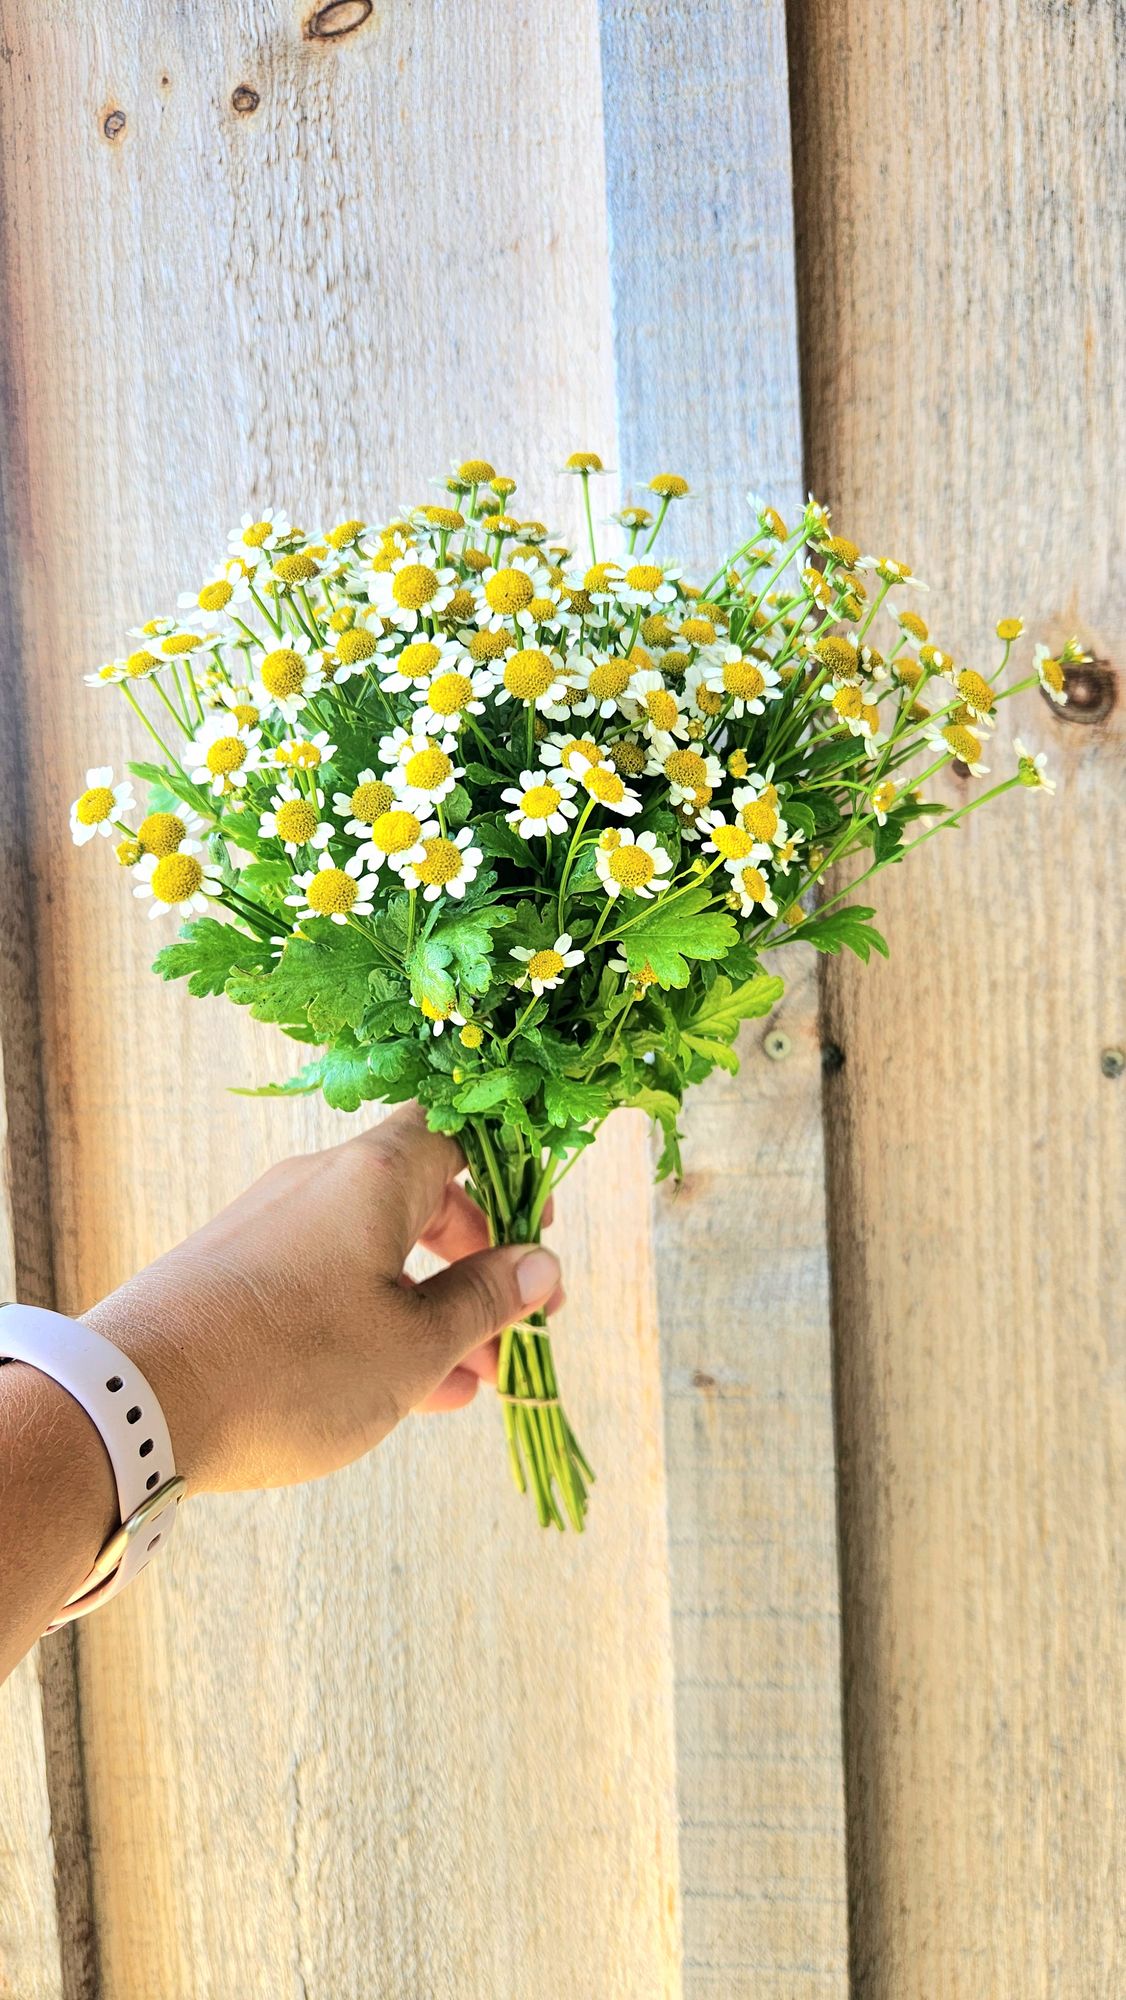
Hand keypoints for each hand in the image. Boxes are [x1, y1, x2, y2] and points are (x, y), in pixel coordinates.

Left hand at [83, 1104, 561, 1494]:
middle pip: (419, 1198)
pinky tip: (399, 1391)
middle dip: (473, 1265)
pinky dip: (371, 1321)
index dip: (506, 1180)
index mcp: (374, 1176)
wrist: (136, 1402)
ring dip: (427, 1307)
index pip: (456, 1135)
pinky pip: (326, 1281)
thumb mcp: (412, 1345)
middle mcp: (319, 1184)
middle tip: (509, 1329)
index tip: (536, 1239)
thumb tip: (540, 1264)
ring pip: (373, 1251)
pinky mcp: (233, 1274)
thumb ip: (483, 1300)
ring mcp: (270, 1227)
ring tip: (465, 1382)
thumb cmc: (294, 1365)